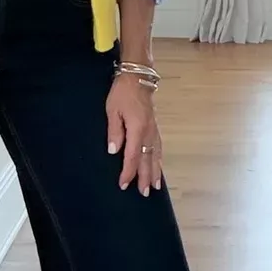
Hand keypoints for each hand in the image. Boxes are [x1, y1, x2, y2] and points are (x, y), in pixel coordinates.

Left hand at [106, 74, 161, 196]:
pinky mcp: (155, 127)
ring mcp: (154, 130)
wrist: (138, 77)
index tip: (123, 184)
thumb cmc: (122, 93)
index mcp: (137, 129)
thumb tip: (113, 151)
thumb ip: (114, 132)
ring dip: (154, 171)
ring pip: (156, 155)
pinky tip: (157, 166)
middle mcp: (149, 132)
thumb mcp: (112, 110)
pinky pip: (158, 147)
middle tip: (144, 193)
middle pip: (147, 159)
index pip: (132, 156)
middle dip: (145, 177)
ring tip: (154, 186)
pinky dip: (158, 159)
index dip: (128, 172)